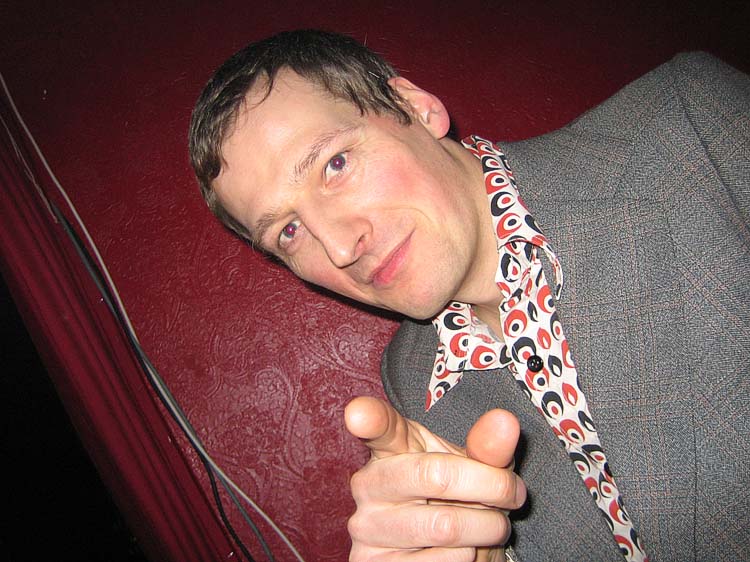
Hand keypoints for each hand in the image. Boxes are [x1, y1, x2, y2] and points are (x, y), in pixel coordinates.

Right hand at [345, 396, 524, 561]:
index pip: (379, 427)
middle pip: (435, 475)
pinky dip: (469, 558)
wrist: (445, 549)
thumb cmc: (458, 497)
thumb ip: (487, 446)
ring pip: (446, 527)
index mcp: (390, 448)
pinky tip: (461, 550)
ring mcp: (366, 527)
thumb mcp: (474, 467)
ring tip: (490, 525)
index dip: (368, 418)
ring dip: (488, 528)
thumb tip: (505, 421)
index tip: (357, 413)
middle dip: (492, 486)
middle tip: (512, 493)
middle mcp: (369, 483)